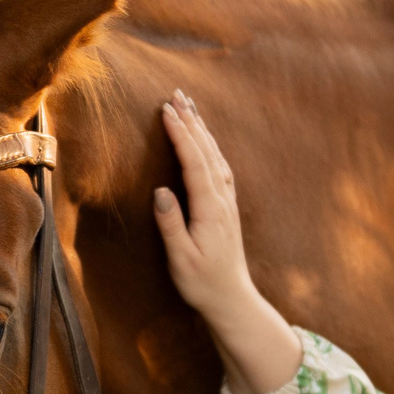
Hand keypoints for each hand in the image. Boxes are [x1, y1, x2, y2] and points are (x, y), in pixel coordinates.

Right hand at [154, 93, 303, 393]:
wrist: (232, 299)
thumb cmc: (202, 283)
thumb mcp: (182, 259)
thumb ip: (172, 225)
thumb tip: (160, 191)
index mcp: (210, 210)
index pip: (194, 163)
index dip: (180, 135)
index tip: (166, 111)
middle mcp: (222, 201)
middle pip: (207, 152)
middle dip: (191, 121)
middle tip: (176, 94)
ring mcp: (227, 202)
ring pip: (215, 156)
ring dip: (201, 129)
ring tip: (188, 106)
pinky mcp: (227, 207)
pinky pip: (219, 166)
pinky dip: (209, 146)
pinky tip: (204, 139)